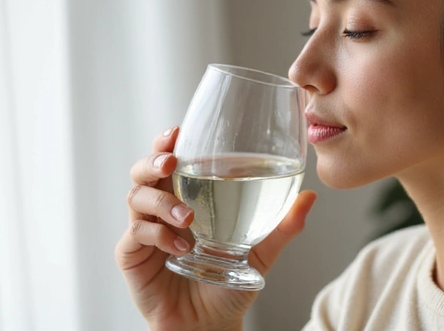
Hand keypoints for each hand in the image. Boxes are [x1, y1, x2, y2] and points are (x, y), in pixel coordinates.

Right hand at [115, 127, 316, 330]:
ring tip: (188, 217)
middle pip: (144, 171)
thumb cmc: (229, 283)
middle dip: (154, 159)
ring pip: (136, 196)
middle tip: (171, 162)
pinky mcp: (132, 255)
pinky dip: (158, 234)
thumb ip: (283, 225)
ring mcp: (145, 230)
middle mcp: (163, 208)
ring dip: (162, 200)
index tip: (178, 131)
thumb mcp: (262, 252)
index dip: (169, 142)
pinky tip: (181, 247)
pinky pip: (136, 233)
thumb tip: (311, 197)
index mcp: (188, 196)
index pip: (173, 160)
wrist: (209, 324)